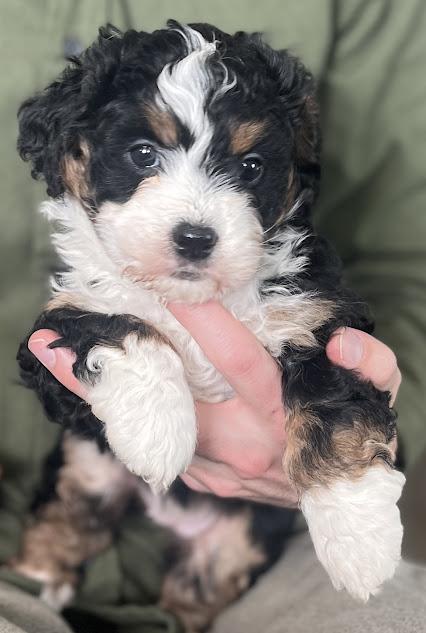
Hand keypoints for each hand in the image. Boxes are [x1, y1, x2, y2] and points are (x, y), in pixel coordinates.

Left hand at [28, 306, 400, 505]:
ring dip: (103, 391)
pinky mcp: (209, 482)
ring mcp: (221, 470)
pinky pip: (159, 443)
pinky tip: (94, 389)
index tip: (165, 283)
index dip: (203, 319)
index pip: (238, 361)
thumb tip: (343, 344)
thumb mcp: (372, 398)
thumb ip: (370, 368)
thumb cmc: (347, 433)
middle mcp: (244, 446)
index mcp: (283, 415)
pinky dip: (127, 415)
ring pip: (151, 424)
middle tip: (54, 337)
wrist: (337, 498)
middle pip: (171, 397)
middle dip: (114, 364)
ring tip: (51, 355)